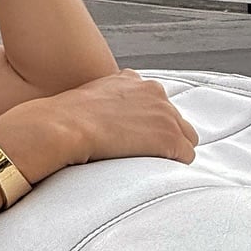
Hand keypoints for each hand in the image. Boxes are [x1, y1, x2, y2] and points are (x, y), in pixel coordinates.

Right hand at [53, 69, 199, 165]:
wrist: (65, 126)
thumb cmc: (66, 119)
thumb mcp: (87, 98)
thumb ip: (105, 101)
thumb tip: (101, 118)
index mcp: (132, 80)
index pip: (155, 103)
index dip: (147, 123)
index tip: (135, 136)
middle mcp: (153, 91)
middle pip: (174, 119)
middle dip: (162, 135)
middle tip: (140, 153)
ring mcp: (164, 114)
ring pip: (185, 137)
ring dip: (170, 150)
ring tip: (148, 163)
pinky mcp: (170, 137)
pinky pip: (186, 156)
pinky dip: (174, 165)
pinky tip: (154, 170)